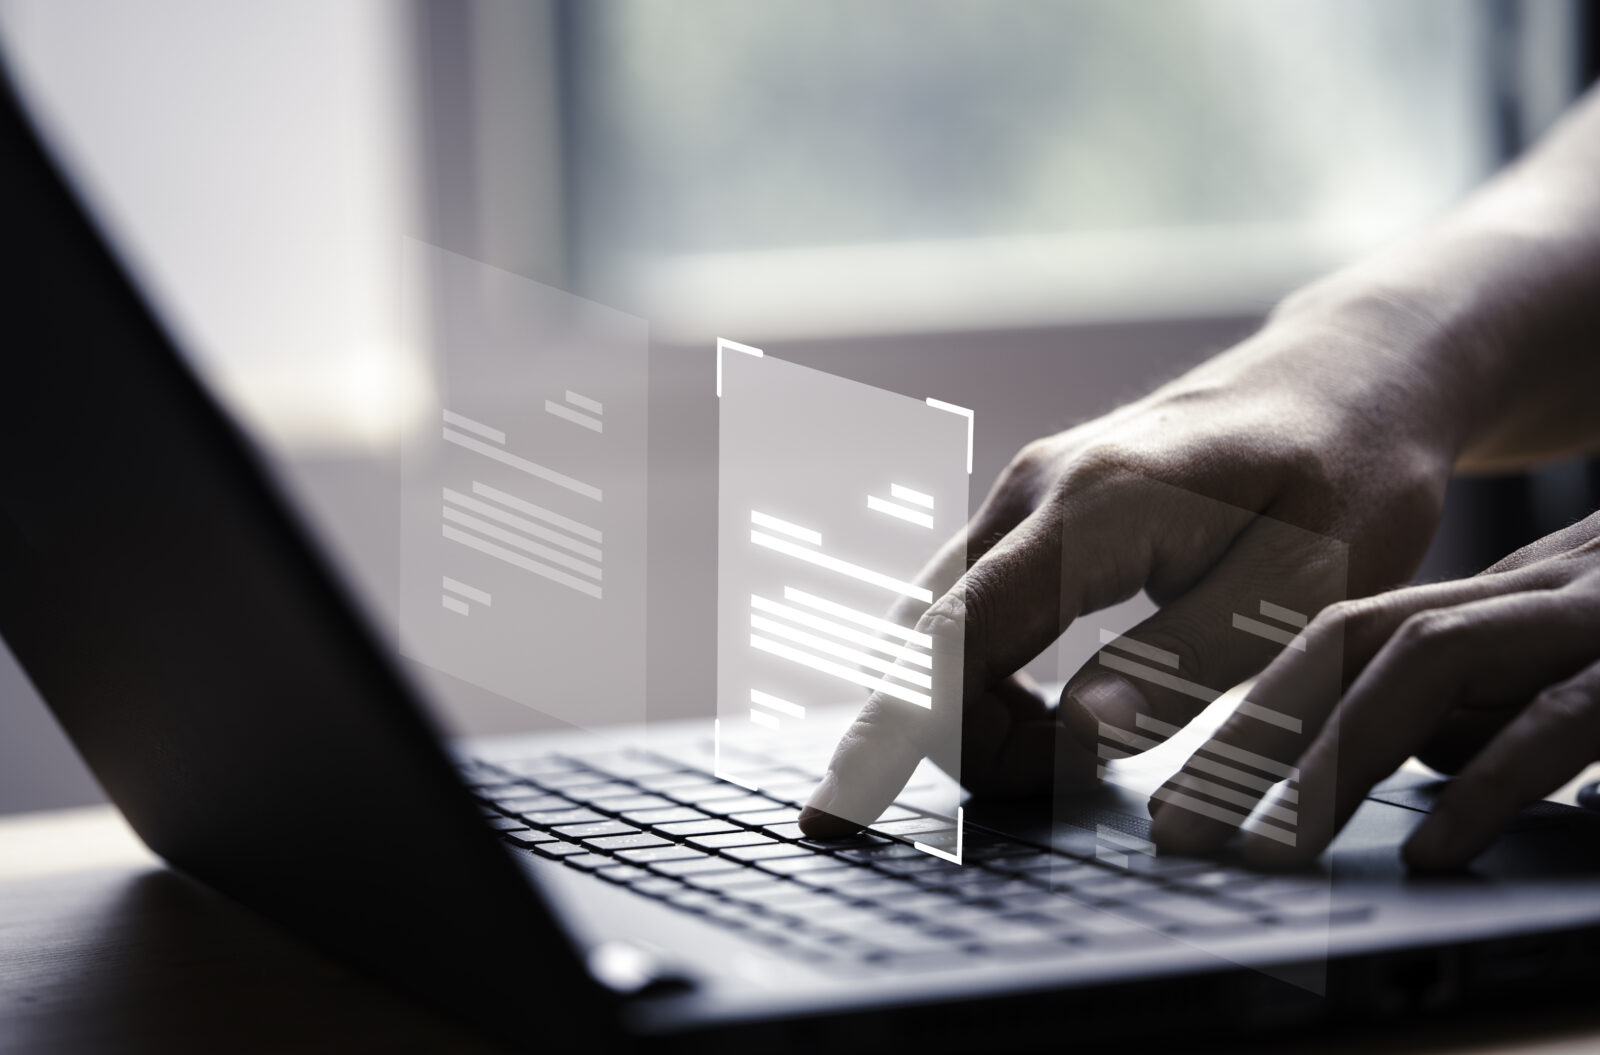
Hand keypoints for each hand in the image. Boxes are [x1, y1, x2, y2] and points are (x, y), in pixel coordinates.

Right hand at [799, 294, 1472, 836]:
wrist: (1339, 380)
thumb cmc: (1344, 480)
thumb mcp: (1303, 588)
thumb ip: (1188, 661)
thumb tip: (1079, 736)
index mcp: (1096, 509)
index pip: (958, 637)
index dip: (893, 729)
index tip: (836, 811)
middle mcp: (1030, 490)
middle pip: (922, 639)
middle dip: (953, 738)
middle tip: (1068, 785)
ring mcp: (1019, 494)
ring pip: (930, 626)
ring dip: (966, 712)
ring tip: (1067, 755)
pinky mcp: (1027, 512)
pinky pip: (960, 608)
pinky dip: (975, 679)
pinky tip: (1043, 711)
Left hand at [1149, 510, 1599, 870]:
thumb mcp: (1575, 658)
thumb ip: (1491, 696)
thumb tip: (1420, 753)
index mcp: (1501, 594)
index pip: (1343, 636)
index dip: (1251, 712)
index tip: (1179, 796)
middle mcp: (1531, 589)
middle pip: (1352, 640)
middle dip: (1250, 736)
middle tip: (1175, 831)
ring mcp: (1590, 616)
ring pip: (1427, 658)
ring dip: (1334, 755)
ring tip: (1271, 851)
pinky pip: (1560, 714)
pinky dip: (1490, 783)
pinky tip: (1430, 853)